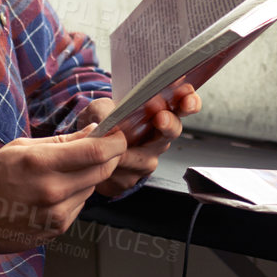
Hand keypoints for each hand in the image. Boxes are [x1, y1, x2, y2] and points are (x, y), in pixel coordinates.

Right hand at [0, 124, 126, 258]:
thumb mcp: (19, 148)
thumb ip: (61, 141)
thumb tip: (93, 132)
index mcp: (40, 163)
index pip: (96, 152)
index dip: (114, 141)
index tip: (117, 134)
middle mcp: (52, 191)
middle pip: (103, 170)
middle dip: (110, 156)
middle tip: (105, 146)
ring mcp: (56, 214)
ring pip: (92, 187)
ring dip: (88, 176)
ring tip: (64, 171)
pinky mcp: (57, 230)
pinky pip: (79, 205)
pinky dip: (75, 194)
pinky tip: (53, 191)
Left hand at [81, 83, 200, 197]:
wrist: (86, 149)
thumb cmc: (101, 122)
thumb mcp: (98, 108)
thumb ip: (104, 110)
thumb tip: (108, 119)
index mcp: (159, 111)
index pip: (184, 103)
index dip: (189, 100)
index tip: (186, 97)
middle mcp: (159, 136)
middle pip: (173, 130)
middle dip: (168, 124)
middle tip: (160, 118)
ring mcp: (149, 158)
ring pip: (146, 157)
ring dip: (130, 151)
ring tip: (118, 144)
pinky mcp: (132, 178)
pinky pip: (125, 173)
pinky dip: (113, 166)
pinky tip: (104, 161)